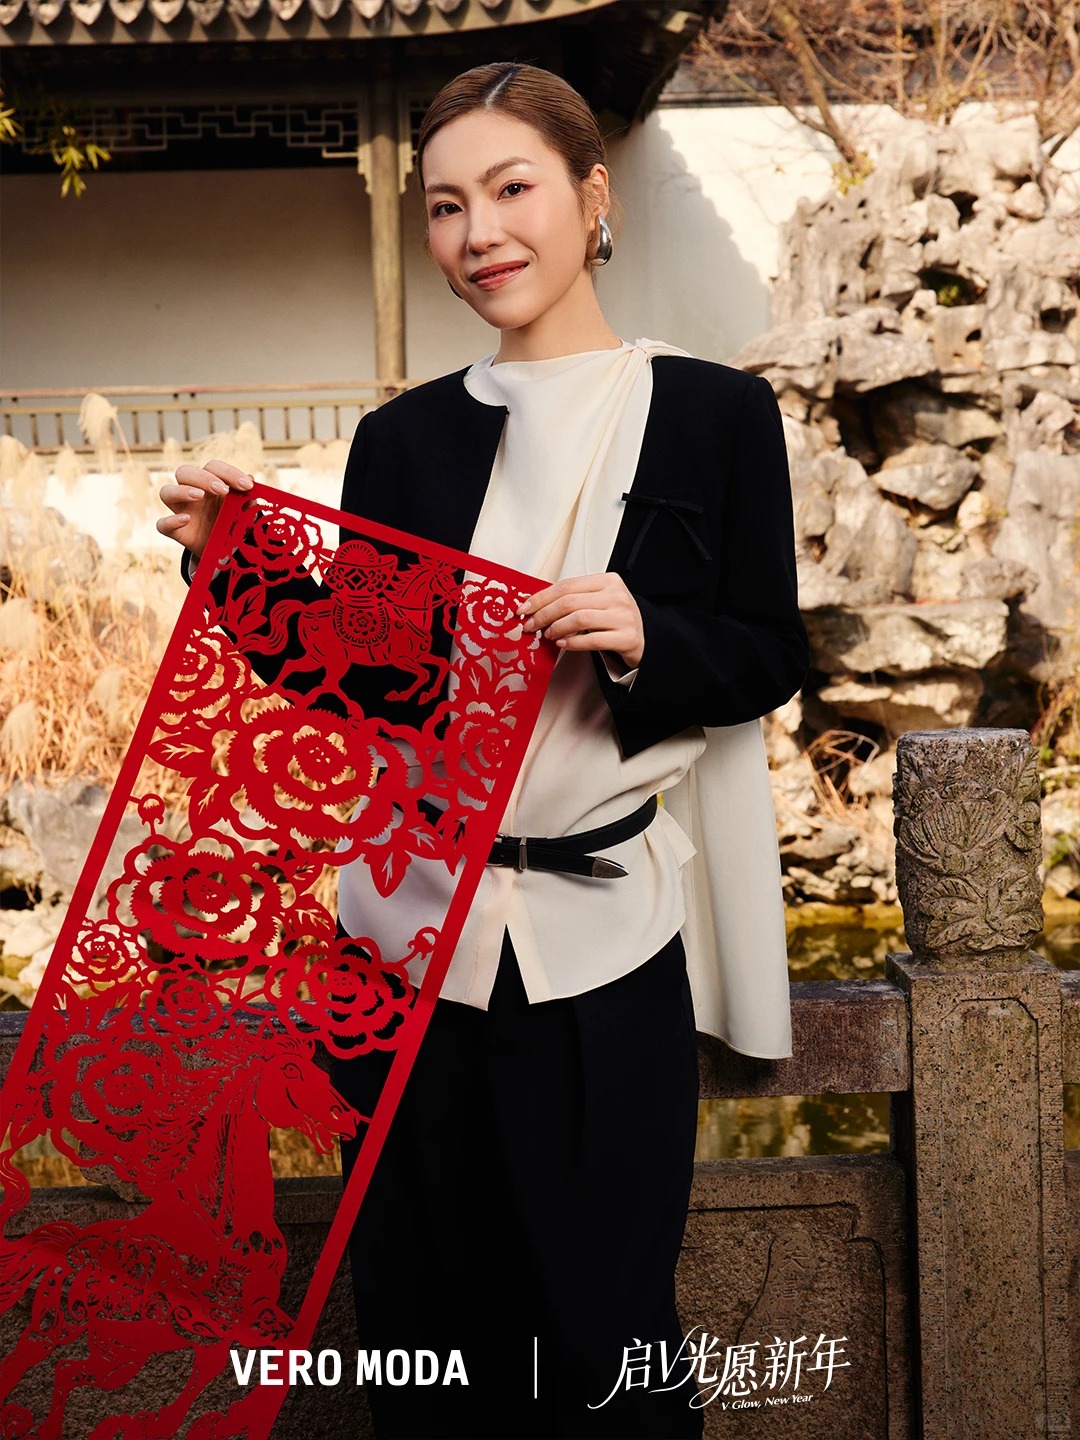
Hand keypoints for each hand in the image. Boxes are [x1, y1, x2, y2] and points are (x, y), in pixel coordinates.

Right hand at [157, 459, 253, 560]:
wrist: (229, 552)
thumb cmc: (236, 524)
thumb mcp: (246, 512)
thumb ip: (247, 498)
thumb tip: (251, 478)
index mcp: (210, 483)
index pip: (213, 467)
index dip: (229, 473)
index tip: (247, 486)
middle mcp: (192, 493)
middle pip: (184, 472)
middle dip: (203, 478)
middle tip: (223, 490)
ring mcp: (182, 511)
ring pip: (166, 492)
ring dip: (182, 491)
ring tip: (200, 496)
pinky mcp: (177, 532)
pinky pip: (162, 524)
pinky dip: (170, 521)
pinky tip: (186, 520)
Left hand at [518, 572, 644, 668]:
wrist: (645, 636)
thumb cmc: (615, 618)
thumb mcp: (597, 600)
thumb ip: (573, 599)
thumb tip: (535, 606)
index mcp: (607, 581)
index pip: (566, 586)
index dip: (541, 598)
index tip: (524, 609)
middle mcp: (616, 596)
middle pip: (570, 602)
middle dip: (544, 615)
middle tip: (531, 626)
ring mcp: (623, 616)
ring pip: (580, 619)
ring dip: (557, 628)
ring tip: (548, 635)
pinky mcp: (627, 637)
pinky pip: (593, 640)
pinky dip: (573, 642)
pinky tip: (563, 644)